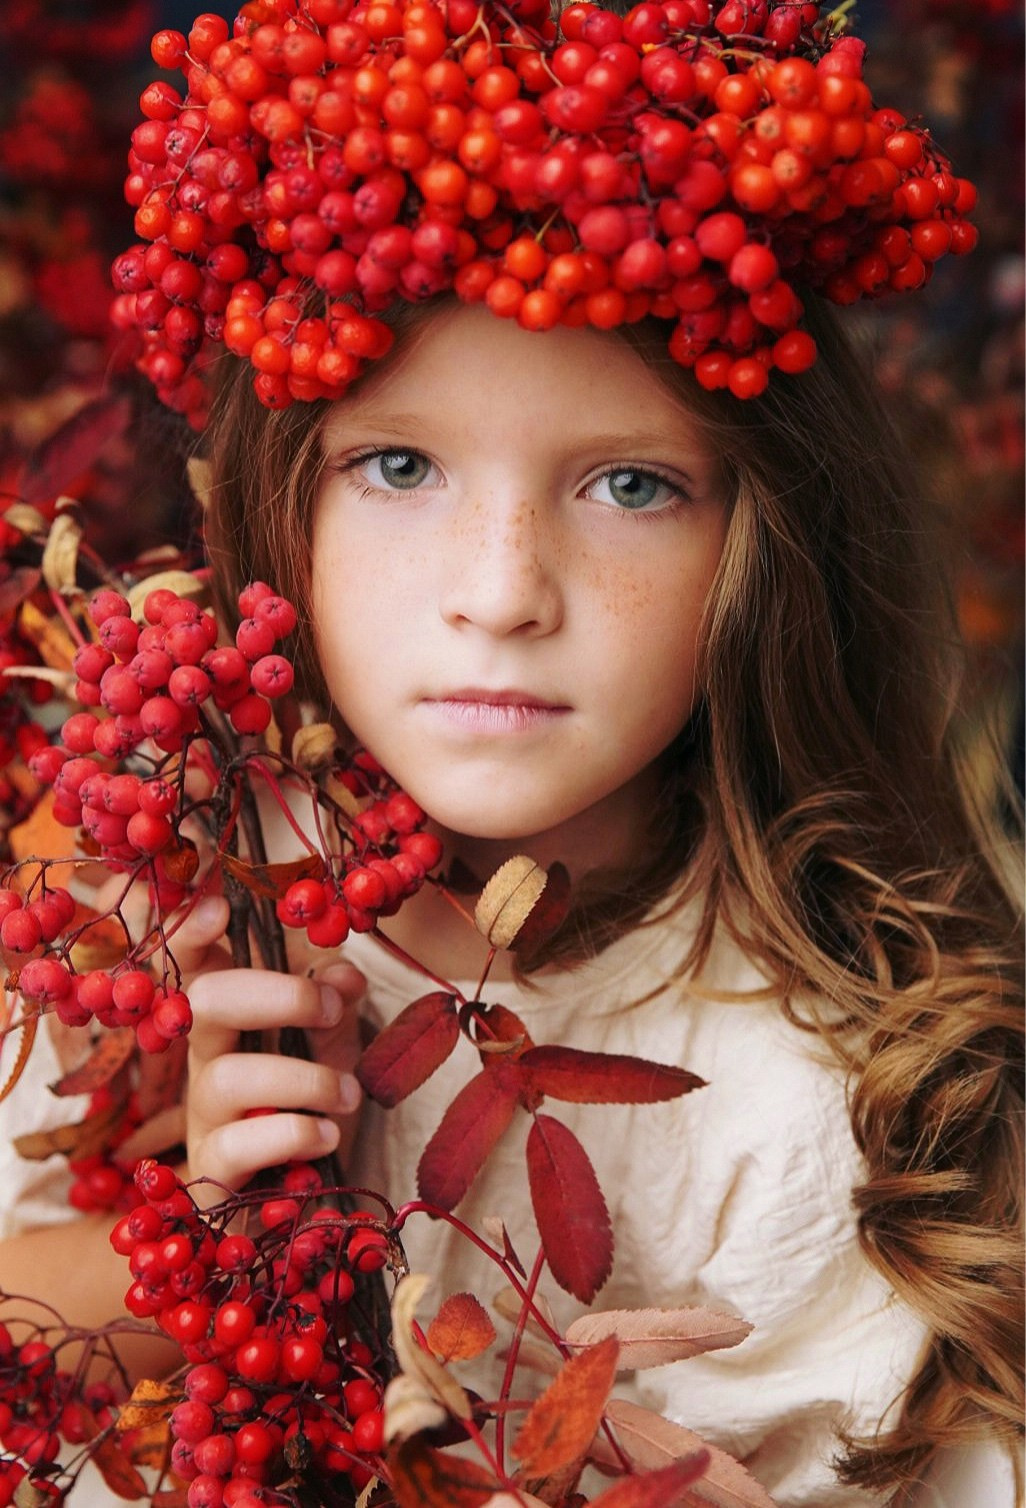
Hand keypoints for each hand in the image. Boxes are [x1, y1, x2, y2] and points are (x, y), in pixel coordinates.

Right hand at [172, 895, 364, 1199]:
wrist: (301, 1208)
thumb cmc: (310, 1116)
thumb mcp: (334, 1054)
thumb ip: (336, 1012)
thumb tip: (344, 974)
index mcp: (232, 1021)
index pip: (198, 963)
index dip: (193, 932)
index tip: (219, 907)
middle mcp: (205, 1061)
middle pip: (206, 1001)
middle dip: (276, 995)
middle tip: (331, 1010)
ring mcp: (200, 1118)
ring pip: (227, 1077)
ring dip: (305, 1080)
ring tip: (349, 1096)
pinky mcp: (209, 1174)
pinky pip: (236, 1144)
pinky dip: (294, 1133)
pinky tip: (326, 1138)